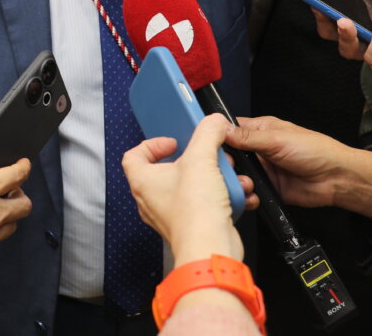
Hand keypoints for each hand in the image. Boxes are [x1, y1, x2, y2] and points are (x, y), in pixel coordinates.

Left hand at [122, 115, 242, 265]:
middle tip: (208, 156)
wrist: (210, 249)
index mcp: (143, 181)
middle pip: (168, 170)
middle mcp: (152, 200)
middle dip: (195, 160)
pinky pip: (205, 206)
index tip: (173, 141)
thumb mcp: (201, 158)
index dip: (152, 144)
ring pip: (191, 188)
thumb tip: (213, 122)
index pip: (134, 156)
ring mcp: (170, 216)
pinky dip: (221, 198)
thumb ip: (207, 133)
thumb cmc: (194, 210)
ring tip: (228, 175)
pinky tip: (237, 194)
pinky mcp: (191, 227)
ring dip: (214, 178)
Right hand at [227, 117, 371, 219]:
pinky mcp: (267, 189)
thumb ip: (248, 138)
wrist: (336, 179)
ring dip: (236, 180)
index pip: (230, 130)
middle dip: (225, 163)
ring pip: (237, 175)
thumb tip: (222, 129)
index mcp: (260, 130)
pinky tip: (249, 195)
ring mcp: (262, 170)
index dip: (217, 136)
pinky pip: (249, 192)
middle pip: (230, 155)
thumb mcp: (278, 139)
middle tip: (225, 167)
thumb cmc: (316, 150)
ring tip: (242, 182)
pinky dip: (247, 195)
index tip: (207, 144)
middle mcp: (258, 150)